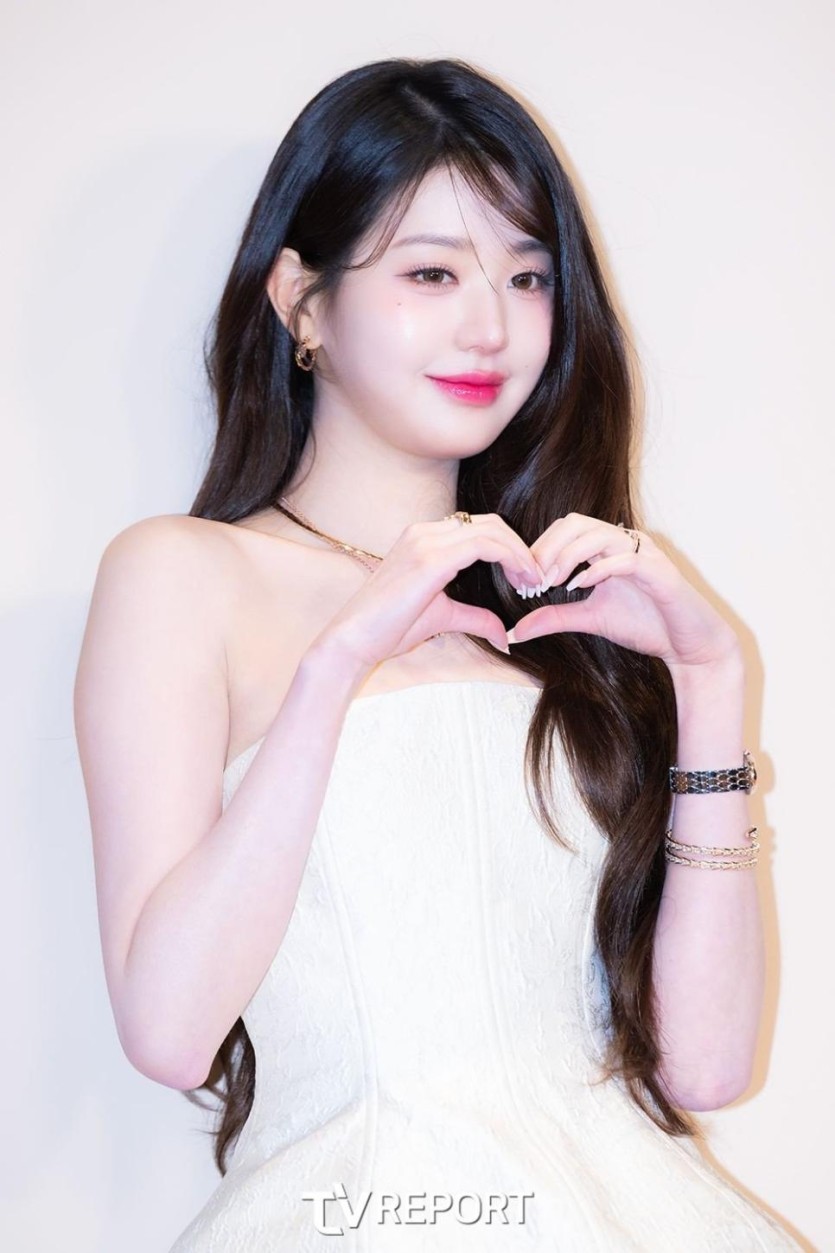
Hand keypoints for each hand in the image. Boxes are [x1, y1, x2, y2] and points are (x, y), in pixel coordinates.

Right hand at [312, 513, 546, 672]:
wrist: (352, 640)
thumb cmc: (388, 629)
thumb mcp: (442, 618)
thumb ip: (474, 618)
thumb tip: (504, 634)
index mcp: (423, 539)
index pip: (478, 528)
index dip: (510, 548)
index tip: (527, 576)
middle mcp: (424, 532)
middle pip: (489, 524)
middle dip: (520, 548)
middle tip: (537, 577)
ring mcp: (426, 540)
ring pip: (491, 530)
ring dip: (520, 553)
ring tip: (534, 580)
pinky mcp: (431, 558)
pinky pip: (484, 545)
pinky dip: (510, 558)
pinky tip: (521, 579)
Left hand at [508, 513, 741, 673]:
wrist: (689, 645)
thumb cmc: (645, 625)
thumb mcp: (590, 619)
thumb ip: (554, 617)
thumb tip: (517, 630)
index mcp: (609, 546)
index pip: (566, 528)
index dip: (539, 549)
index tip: (523, 580)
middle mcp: (626, 541)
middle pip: (576, 523)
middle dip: (547, 548)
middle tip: (532, 579)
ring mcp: (644, 553)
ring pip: (598, 535)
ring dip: (567, 557)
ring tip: (551, 583)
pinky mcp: (659, 572)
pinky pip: (624, 560)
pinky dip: (598, 570)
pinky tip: (579, 587)